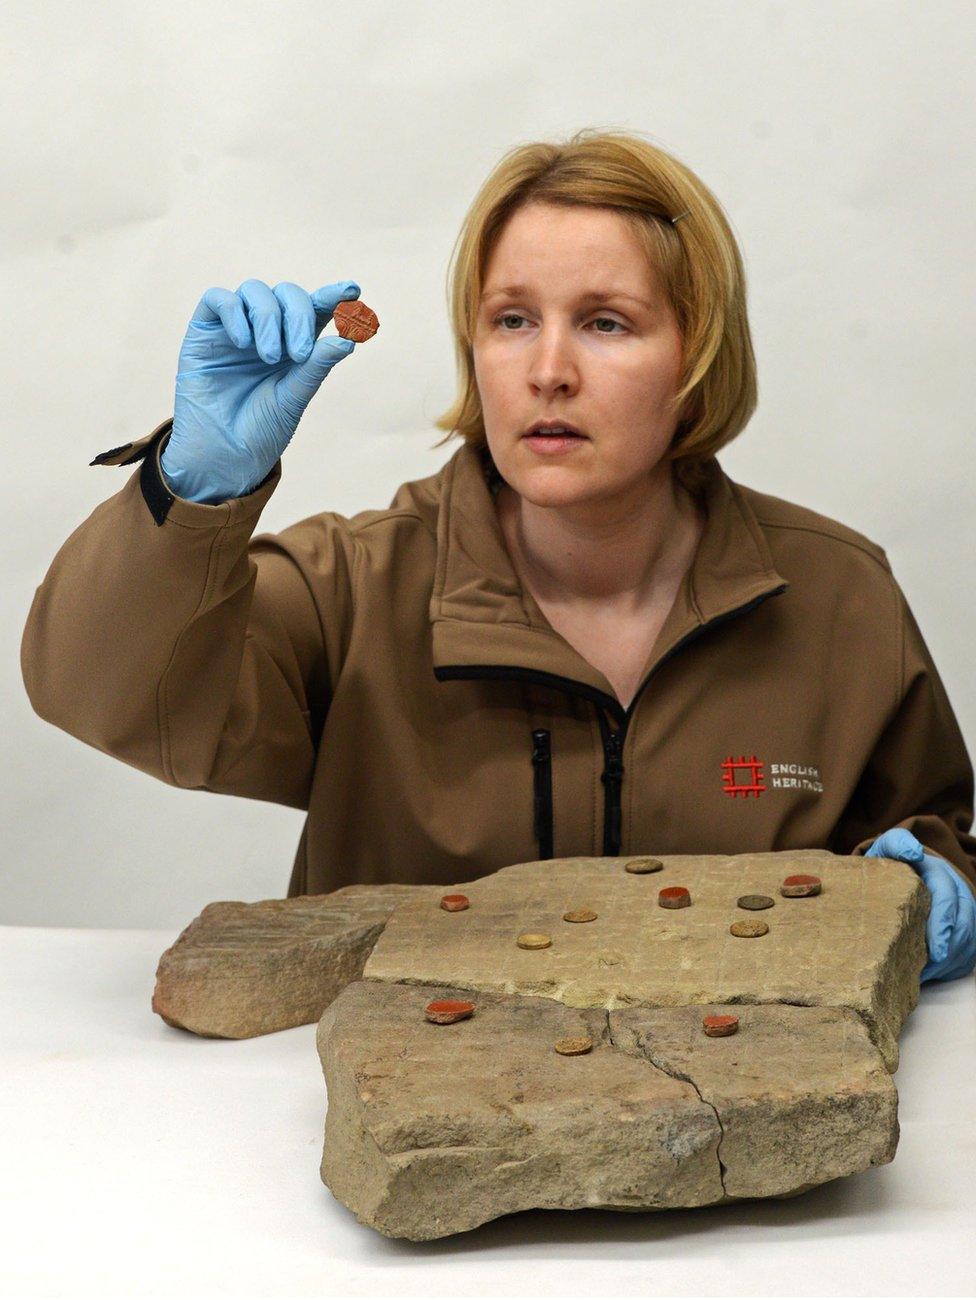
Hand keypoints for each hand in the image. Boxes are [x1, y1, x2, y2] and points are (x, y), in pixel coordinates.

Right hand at [163, 278, 361, 502]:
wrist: (221, 456)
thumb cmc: (261, 430)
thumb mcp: (294, 398)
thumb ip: (316, 367)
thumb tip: (348, 340)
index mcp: (296, 345)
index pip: (317, 310)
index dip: (334, 295)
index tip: (352, 290)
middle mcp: (267, 331)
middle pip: (288, 294)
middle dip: (299, 316)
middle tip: (300, 352)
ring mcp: (236, 329)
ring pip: (255, 291)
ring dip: (268, 318)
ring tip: (269, 357)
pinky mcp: (204, 332)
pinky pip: (218, 299)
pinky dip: (234, 313)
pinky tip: (243, 342)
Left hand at [865, 828, 975, 981]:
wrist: (901, 869)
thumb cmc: (892, 863)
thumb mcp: (889, 848)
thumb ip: (897, 844)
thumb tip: (913, 852)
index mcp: (940, 874)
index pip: (948, 900)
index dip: (944, 926)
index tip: (937, 950)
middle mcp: (957, 893)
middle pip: (962, 927)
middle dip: (948, 951)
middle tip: (928, 971)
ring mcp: (963, 912)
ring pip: (968, 942)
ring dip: (949, 962)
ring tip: (924, 976)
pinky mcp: (963, 930)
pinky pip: (966, 953)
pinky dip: (952, 966)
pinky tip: (932, 975)